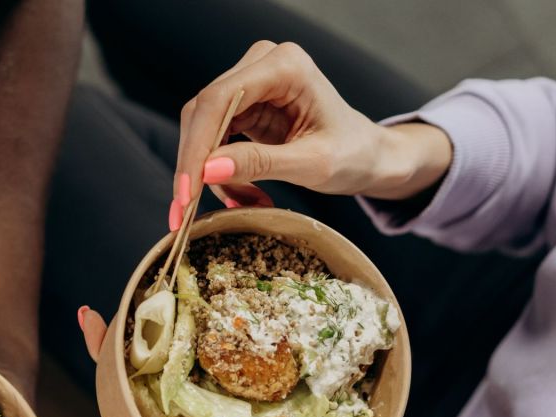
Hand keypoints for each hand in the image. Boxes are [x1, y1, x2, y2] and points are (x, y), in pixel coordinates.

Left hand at [79, 306, 401, 416]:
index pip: (129, 401)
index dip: (107, 361)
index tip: (87, 318)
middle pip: (164, 371)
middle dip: (148, 329)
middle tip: (137, 287)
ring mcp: (236, 414)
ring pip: (209, 363)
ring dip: (198, 327)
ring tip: (185, 287)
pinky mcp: (273, 409)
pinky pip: (255, 372)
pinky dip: (250, 344)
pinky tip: (248, 315)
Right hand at [171, 40, 452, 217]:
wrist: (368, 156)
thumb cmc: (353, 154)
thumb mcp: (311, 165)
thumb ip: (259, 164)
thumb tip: (206, 170)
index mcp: (285, 66)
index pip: (218, 101)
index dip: (195, 147)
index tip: (187, 192)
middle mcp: (262, 65)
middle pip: (202, 114)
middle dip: (195, 166)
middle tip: (188, 213)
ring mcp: (250, 84)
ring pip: (201, 131)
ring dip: (209, 175)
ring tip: (239, 203)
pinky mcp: (243, 106)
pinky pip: (212, 141)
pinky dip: (219, 174)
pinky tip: (241, 195)